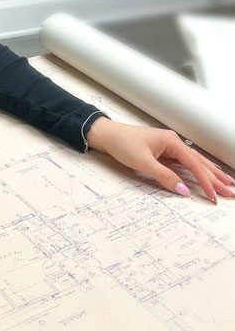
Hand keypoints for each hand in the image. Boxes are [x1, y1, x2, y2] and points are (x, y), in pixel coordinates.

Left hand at [85, 117, 234, 203]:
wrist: (107, 135)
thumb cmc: (122, 144)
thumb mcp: (143, 163)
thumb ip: (164, 177)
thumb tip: (183, 190)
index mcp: (171, 141)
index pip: (194, 164)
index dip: (205, 181)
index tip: (213, 195)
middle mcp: (173, 142)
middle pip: (199, 162)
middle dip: (216, 177)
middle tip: (231, 191)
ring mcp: (170, 146)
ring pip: (195, 162)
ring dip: (210, 173)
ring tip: (226, 183)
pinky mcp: (164, 152)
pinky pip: (186, 162)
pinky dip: (197, 170)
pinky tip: (206, 174)